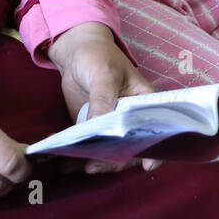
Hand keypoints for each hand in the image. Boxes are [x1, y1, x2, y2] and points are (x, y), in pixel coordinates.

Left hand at [47, 21, 161, 172]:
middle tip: (93, 165)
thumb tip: (99, 130)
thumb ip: (103, 100)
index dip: (156, 148)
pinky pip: (88, 147)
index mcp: (145, 102)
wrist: (76, 52)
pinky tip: (61, 160)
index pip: (157, 129)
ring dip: (92, 162)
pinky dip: (75, 155)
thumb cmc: (98, 56)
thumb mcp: (103, 74)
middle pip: (130, 148)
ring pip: (108, 152)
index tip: (147, 164)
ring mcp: (111, 126)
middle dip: (113, 160)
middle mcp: (131, 119)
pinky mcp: (92, 129)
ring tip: (71, 166)